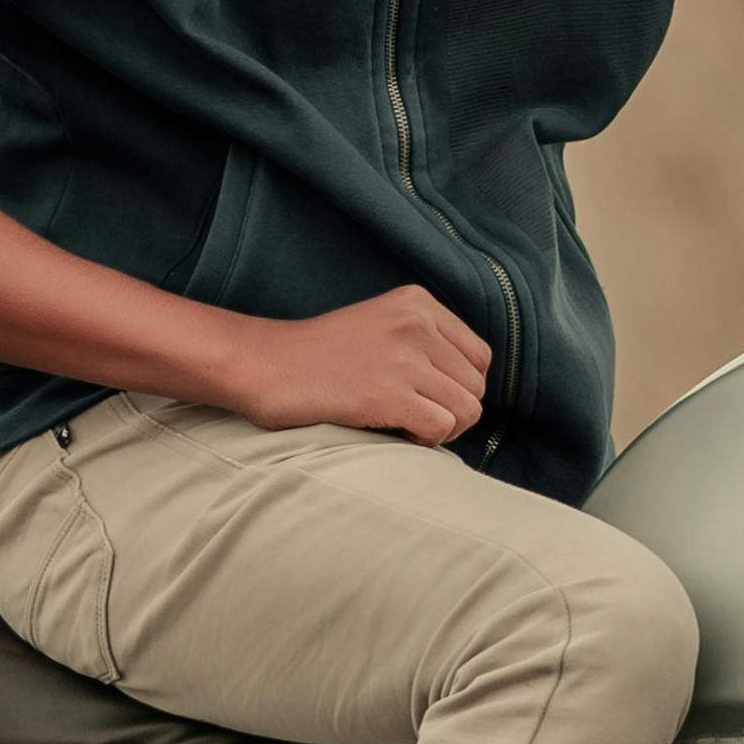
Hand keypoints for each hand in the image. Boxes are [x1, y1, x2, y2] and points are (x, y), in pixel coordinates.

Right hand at [229, 284, 492, 445]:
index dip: (460, 386)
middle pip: (476, 386)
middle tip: (414, 416)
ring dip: (442, 429)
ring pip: (467, 410)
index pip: (479, 356)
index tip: (427, 396)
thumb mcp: (380, 324)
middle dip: (452, 410)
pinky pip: (442, 427)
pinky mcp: (388, 394)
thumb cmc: (318, 356)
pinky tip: (398, 433)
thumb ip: (425, 341)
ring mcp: (403, 358)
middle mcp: (416, 323)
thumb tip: (469, 388)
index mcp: (418, 302)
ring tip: (406, 425)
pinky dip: (426, 441)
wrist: (264, 365)